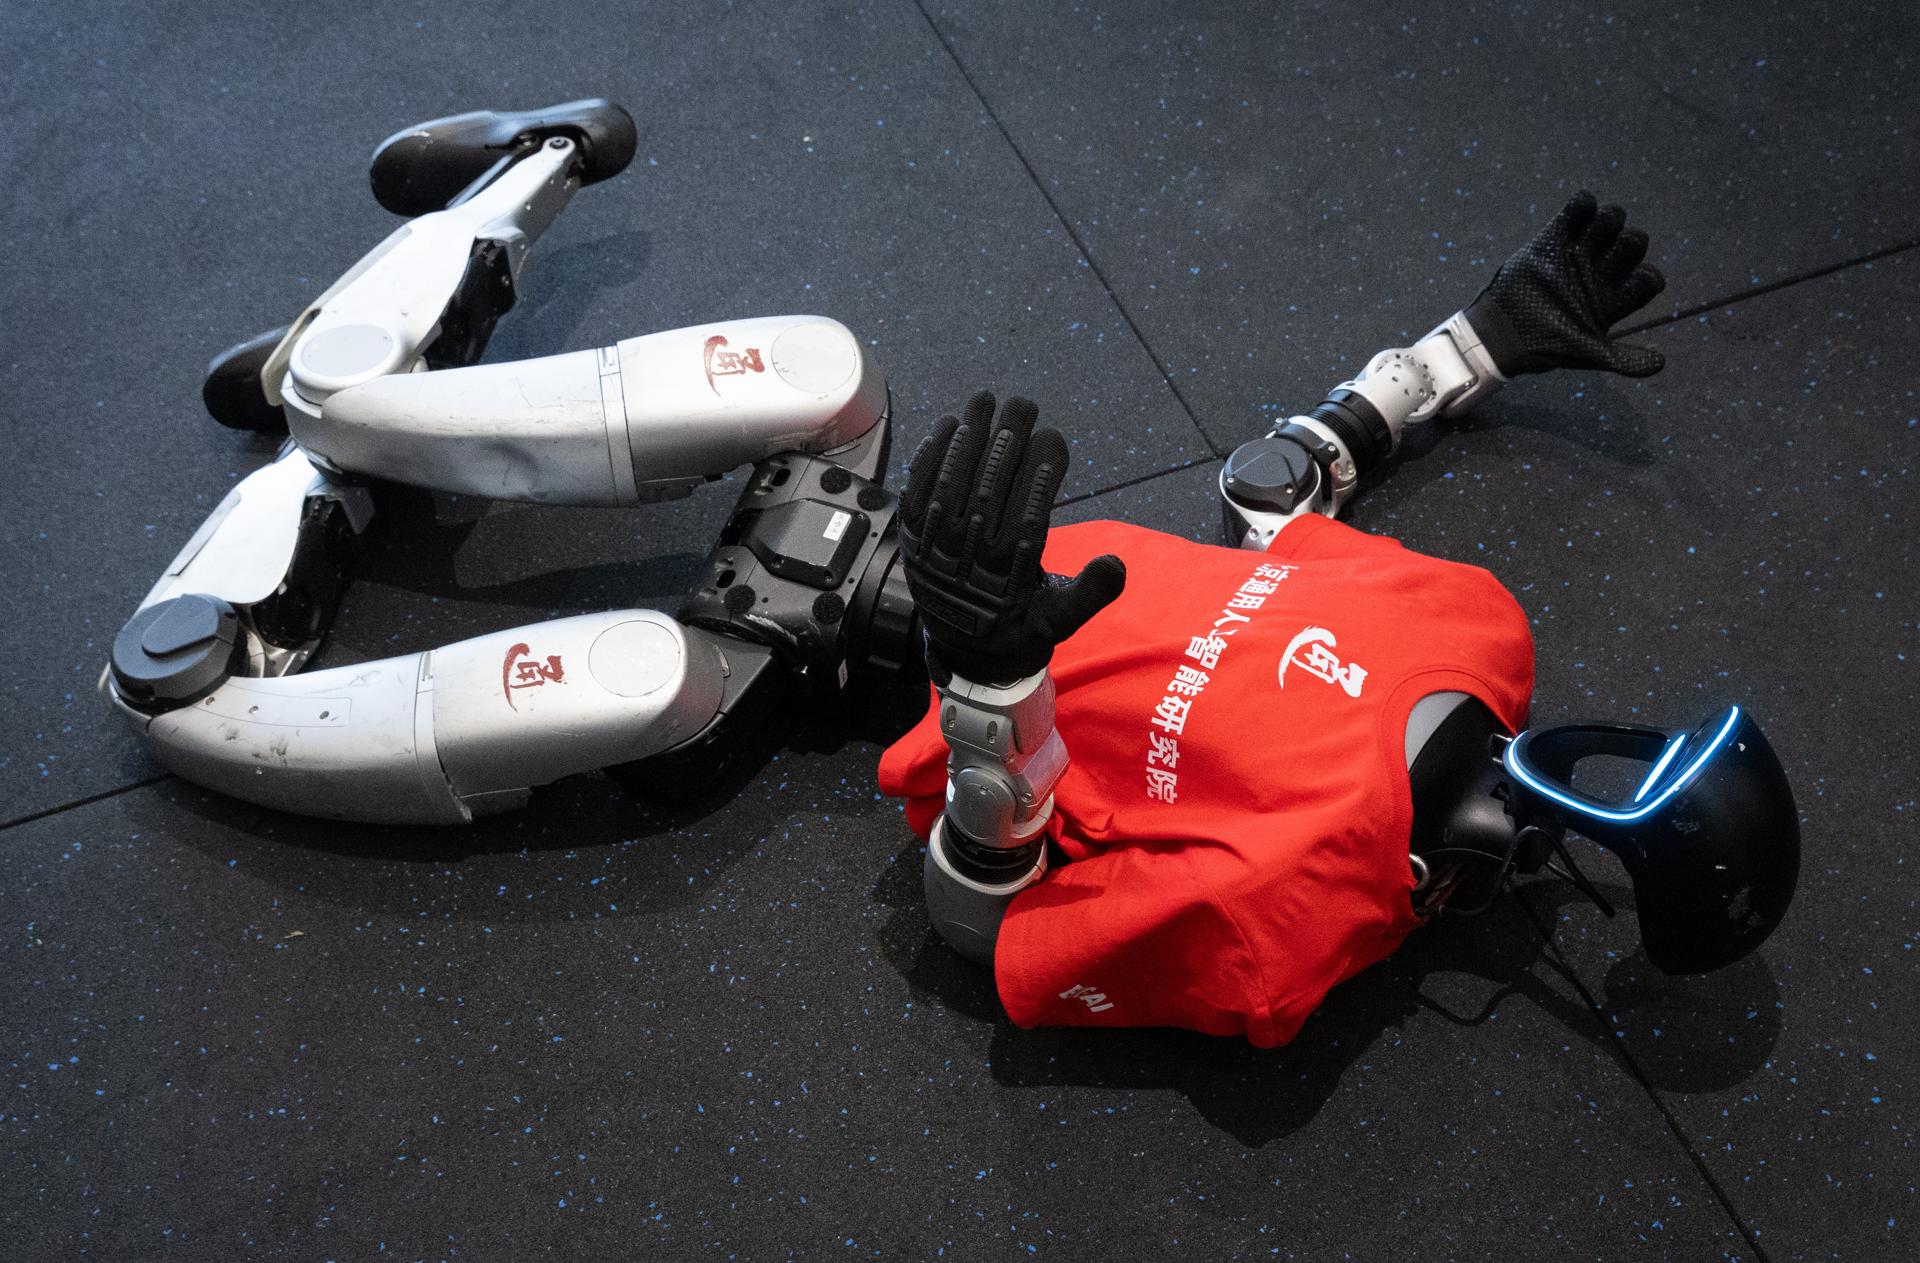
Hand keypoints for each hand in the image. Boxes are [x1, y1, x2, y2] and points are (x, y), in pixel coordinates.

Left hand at [899, 391, 1125, 683]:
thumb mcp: (1063, 621)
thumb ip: (1090, 593)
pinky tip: (948, 425)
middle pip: (986, 489)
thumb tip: (1118, 564)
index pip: (1024, 514)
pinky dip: (930, 457)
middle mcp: (966, 561)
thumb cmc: (1022, 630)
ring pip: (949, 484)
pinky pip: (917, 492)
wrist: (967, 657)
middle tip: (1023, 405)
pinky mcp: (912, 540)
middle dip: (1005, 440)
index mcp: (1008, 578)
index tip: (1054, 438)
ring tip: (985, 400)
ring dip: (967, 436)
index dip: (1039, 473)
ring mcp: (934, 548)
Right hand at [1466, 191, 1667, 377]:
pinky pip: (1577, 211)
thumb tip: (1661, 364)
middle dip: (1630, 243)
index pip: (1647, 280)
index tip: (1635, 281)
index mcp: (1615, 299)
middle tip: (1615, 249)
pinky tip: (1580, 211)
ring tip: (1597, 229)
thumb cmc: (1546, 345)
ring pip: (1610, 223)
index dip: (1647, 278)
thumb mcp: (1587, 354)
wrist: (1501, 333)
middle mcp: (1601, 273)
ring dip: (1611, 219)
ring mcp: (1580, 253)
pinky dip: (1583, 204)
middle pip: (1633, 245)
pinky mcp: (1555, 238)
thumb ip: (1623, 359)